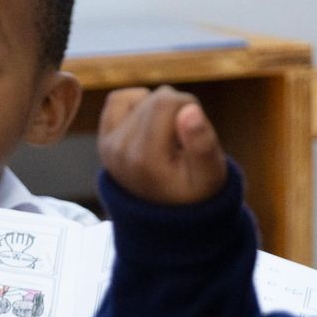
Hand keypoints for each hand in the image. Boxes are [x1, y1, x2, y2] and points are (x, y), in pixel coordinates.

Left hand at [98, 86, 229, 206]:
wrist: (168, 217)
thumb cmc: (196, 193)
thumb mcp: (211, 175)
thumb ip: (203, 144)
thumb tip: (189, 109)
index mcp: (145, 158)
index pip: (167, 102)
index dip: (190, 107)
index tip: (197, 133)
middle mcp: (120, 150)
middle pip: (155, 99)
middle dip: (177, 110)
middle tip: (184, 141)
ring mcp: (108, 145)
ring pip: (140, 98)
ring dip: (160, 111)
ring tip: (170, 140)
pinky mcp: (104, 140)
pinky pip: (118, 100)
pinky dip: (138, 104)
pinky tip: (153, 125)